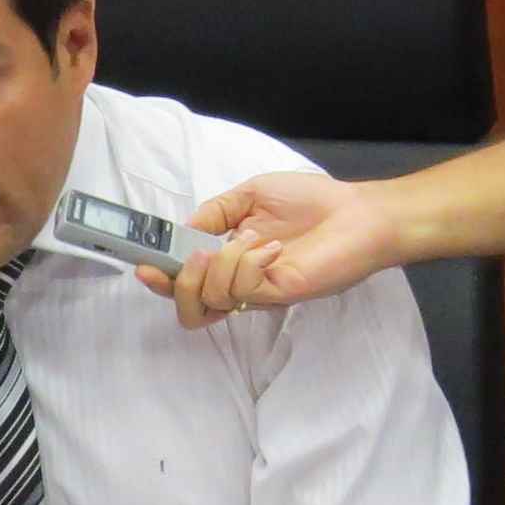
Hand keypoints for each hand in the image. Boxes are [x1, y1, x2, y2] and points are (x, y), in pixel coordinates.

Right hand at [157, 172, 398, 329]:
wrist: (359, 213)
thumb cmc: (312, 201)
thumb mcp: (251, 194)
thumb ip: (214, 212)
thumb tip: (185, 232)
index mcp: (229, 260)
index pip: (185, 283)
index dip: (160, 279)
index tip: (144, 265)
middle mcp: (241, 281)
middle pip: (191, 310)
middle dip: (179, 283)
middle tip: (198, 256)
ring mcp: (260, 292)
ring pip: (212, 301)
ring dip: (220, 266)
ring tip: (249, 240)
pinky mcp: (280, 293)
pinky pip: (243, 290)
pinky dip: (247, 263)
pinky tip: (271, 248)